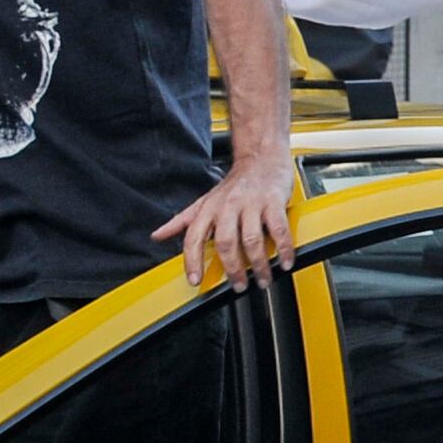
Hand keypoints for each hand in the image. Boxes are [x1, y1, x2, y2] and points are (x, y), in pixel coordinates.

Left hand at [157, 158, 297, 290]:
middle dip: (233, 269)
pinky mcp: (273, 201)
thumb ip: (182, 221)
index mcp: (208, 209)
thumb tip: (158, 235)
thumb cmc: (235, 184)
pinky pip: (278, 229)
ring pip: (251, 239)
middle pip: (226, 242)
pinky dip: (283, 248)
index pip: (194, 238)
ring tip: (262, 279)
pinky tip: (284, 261)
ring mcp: (251, 203)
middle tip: (239, 285)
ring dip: (258, 264)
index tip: (195, 281)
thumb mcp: (204, 201)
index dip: (192, 261)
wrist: (261, 157)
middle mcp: (228, 206)